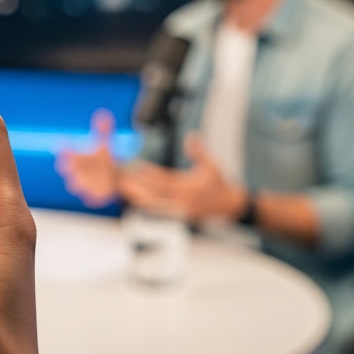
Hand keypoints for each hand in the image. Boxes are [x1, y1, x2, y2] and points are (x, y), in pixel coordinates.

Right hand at [55, 109, 119, 207]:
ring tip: (93, 176)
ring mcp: (83, 186)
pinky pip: (90, 199)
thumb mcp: (104, 145)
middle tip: (78, 163)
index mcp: (76, 159)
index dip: (65, 152)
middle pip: (68, 171)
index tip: (65, 147)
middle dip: (72, 166)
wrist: (114, 179)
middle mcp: (76, 174)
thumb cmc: (104, 161)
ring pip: (76, 185)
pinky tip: (105, 190)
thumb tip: (104, 113)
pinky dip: (95, 195)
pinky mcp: (93, 198)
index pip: (65, 155)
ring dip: (82, 180)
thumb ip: (103, 131)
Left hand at [119, 134, 246, 220]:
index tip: (137, 166)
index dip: (150, 173)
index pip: (165, 179)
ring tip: (125, 189)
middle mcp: (181, 200)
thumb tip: (191, 136)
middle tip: (124, 178)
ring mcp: (179, 211)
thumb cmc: (219, 184)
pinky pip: (159, 212)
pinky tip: (136, 200)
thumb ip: (199, 152)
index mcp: (188, 187)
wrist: (229, 207)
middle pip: (155, 193)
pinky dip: (147, 206)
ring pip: (155, 204)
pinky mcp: (178, 217)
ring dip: (139, 196)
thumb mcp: (211, 165)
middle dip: (139, 185)